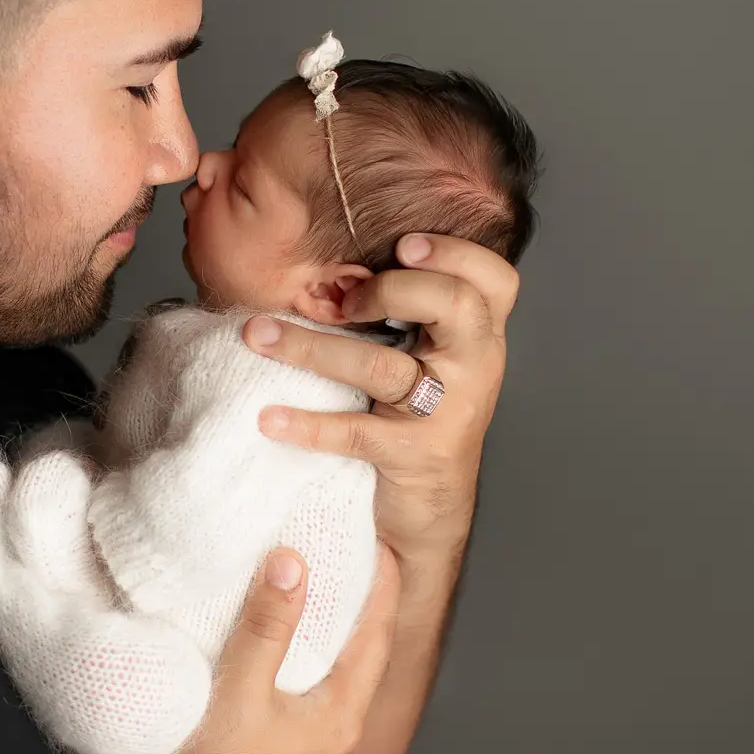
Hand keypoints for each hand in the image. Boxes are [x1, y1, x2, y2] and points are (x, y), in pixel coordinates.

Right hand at [129, 544, 400, 753]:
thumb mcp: (240, 688)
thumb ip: (268, 626)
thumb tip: (293, 564)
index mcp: (340, 717)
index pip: (375, 637)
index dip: (380, 588)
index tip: (380, 544)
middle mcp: (338, 737)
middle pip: (363, 658)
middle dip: (362, 608)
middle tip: (355, 559)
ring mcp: (315, 752)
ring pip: (338, 679)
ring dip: (335, 636)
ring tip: (324, 593)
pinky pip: (313, 697)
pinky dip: (311, 662)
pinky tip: (287, 651)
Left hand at [240, 233, 519, 573]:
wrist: (431, 509)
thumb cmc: (417, 418)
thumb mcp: (428, 358)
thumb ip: (409, 312)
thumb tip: (334, 263)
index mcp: (478, 338)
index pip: (496, 281)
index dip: (458, 254)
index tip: (405, 244)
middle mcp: (475, 370)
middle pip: (459, 307)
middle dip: (397, 288)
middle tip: (346, 298)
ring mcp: (448, 414)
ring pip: (385, 368)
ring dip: (313, 348)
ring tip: (258, 335)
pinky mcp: (415, 455)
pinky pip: (358, 433)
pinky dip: (309, 425)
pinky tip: (270, 418)